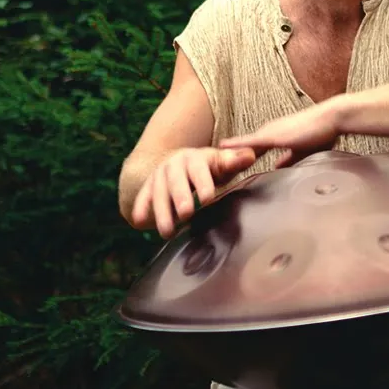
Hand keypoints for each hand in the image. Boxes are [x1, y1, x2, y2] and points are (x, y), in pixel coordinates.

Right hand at [130, 147, 256, 238]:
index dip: (204, 183)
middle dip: (180, 197)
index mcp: (196, 157)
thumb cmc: (209, 167)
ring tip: (167, 232)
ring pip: (159, 193)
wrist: (182, 161)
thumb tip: (250, 156)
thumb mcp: (222, 163)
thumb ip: (235, 161)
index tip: (209, 198)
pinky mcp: (148, 185)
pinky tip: (138, 223)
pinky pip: (143, 196)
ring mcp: (159, 175)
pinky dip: (140, 208)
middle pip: (176, 181)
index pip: (200, 170)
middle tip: (186, 214)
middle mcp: (174, 164)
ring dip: (161, 212)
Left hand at [218, 101, 342, 168]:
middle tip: (207, 164)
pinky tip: (223, 149)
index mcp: (274, 136)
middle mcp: (268, 132)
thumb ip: (289, 159)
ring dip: (226, 152)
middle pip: (241, 146)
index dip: (236, 156)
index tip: (222, 164)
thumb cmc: (322, 133)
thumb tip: (277, 168)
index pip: (250, 149)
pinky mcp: (274, 135)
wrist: (332, 118)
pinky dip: (237, 147)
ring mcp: (269, 132)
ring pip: (242, 144)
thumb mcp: (302, 151)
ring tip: (208, 159)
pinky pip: (251, 143)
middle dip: (225, 155)